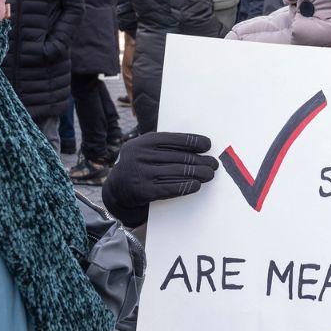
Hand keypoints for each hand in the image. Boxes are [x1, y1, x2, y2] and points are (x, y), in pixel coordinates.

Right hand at [101, 132, 218, 226]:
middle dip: (200, 160)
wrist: (117, 189)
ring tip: (209, 174)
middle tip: (213, 164)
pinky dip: (186, 186)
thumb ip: (163, 146)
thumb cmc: (138, 166)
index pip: (173, 139)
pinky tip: (197, 185)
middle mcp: (140, 155)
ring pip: (176, 172)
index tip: (207, 145)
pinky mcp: (143, 191)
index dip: (193, 141)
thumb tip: (196, 145)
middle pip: (178, 157)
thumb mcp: (144, 150)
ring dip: (197, 173)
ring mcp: (140, 173)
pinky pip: (169, 187)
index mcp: (143, 142)